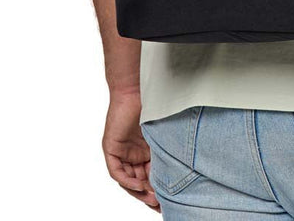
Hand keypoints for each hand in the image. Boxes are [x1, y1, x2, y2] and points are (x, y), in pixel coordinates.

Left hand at [102, 90, 161, 212]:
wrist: (136, 89)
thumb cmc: (152, 104)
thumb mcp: (162, 135)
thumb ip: (167, 151)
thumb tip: (183, 170)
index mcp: (145, 150)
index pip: (150, 175)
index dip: (158, 188)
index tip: (168, 200)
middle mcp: (132, 153)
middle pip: (139, 181)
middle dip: (149, 194)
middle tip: (160, 205)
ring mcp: (121, 152)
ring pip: (128, 179)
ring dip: (139, 191)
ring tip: (152, 198)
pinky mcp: (111, 148)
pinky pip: (117, 172)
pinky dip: (127, 180)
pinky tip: (139, 185)